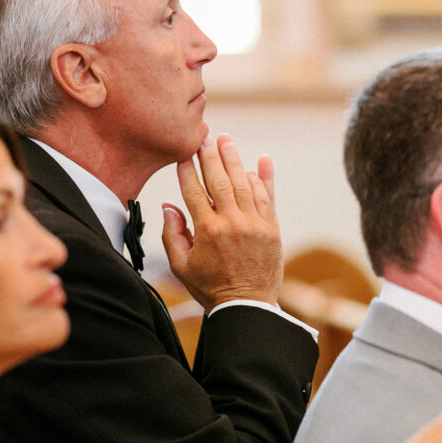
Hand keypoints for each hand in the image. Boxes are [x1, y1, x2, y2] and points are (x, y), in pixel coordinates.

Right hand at [162, 135, 283, 310]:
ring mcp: (255, 224)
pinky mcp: (272, 228)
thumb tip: (169, 206)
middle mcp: (232, 222)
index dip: (187, 171)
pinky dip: (265, 178)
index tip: (183, 155)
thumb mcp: (181, 266)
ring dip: (235, 160)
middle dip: (211, 156)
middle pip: (220, 180)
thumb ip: (172, 234)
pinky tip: (261, 160)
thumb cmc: (211, 287)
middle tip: (205, 137)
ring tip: (226, 141)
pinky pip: (267, 197)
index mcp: (207, 230)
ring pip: (244, 184)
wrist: (247, 305)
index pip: (194, 191)